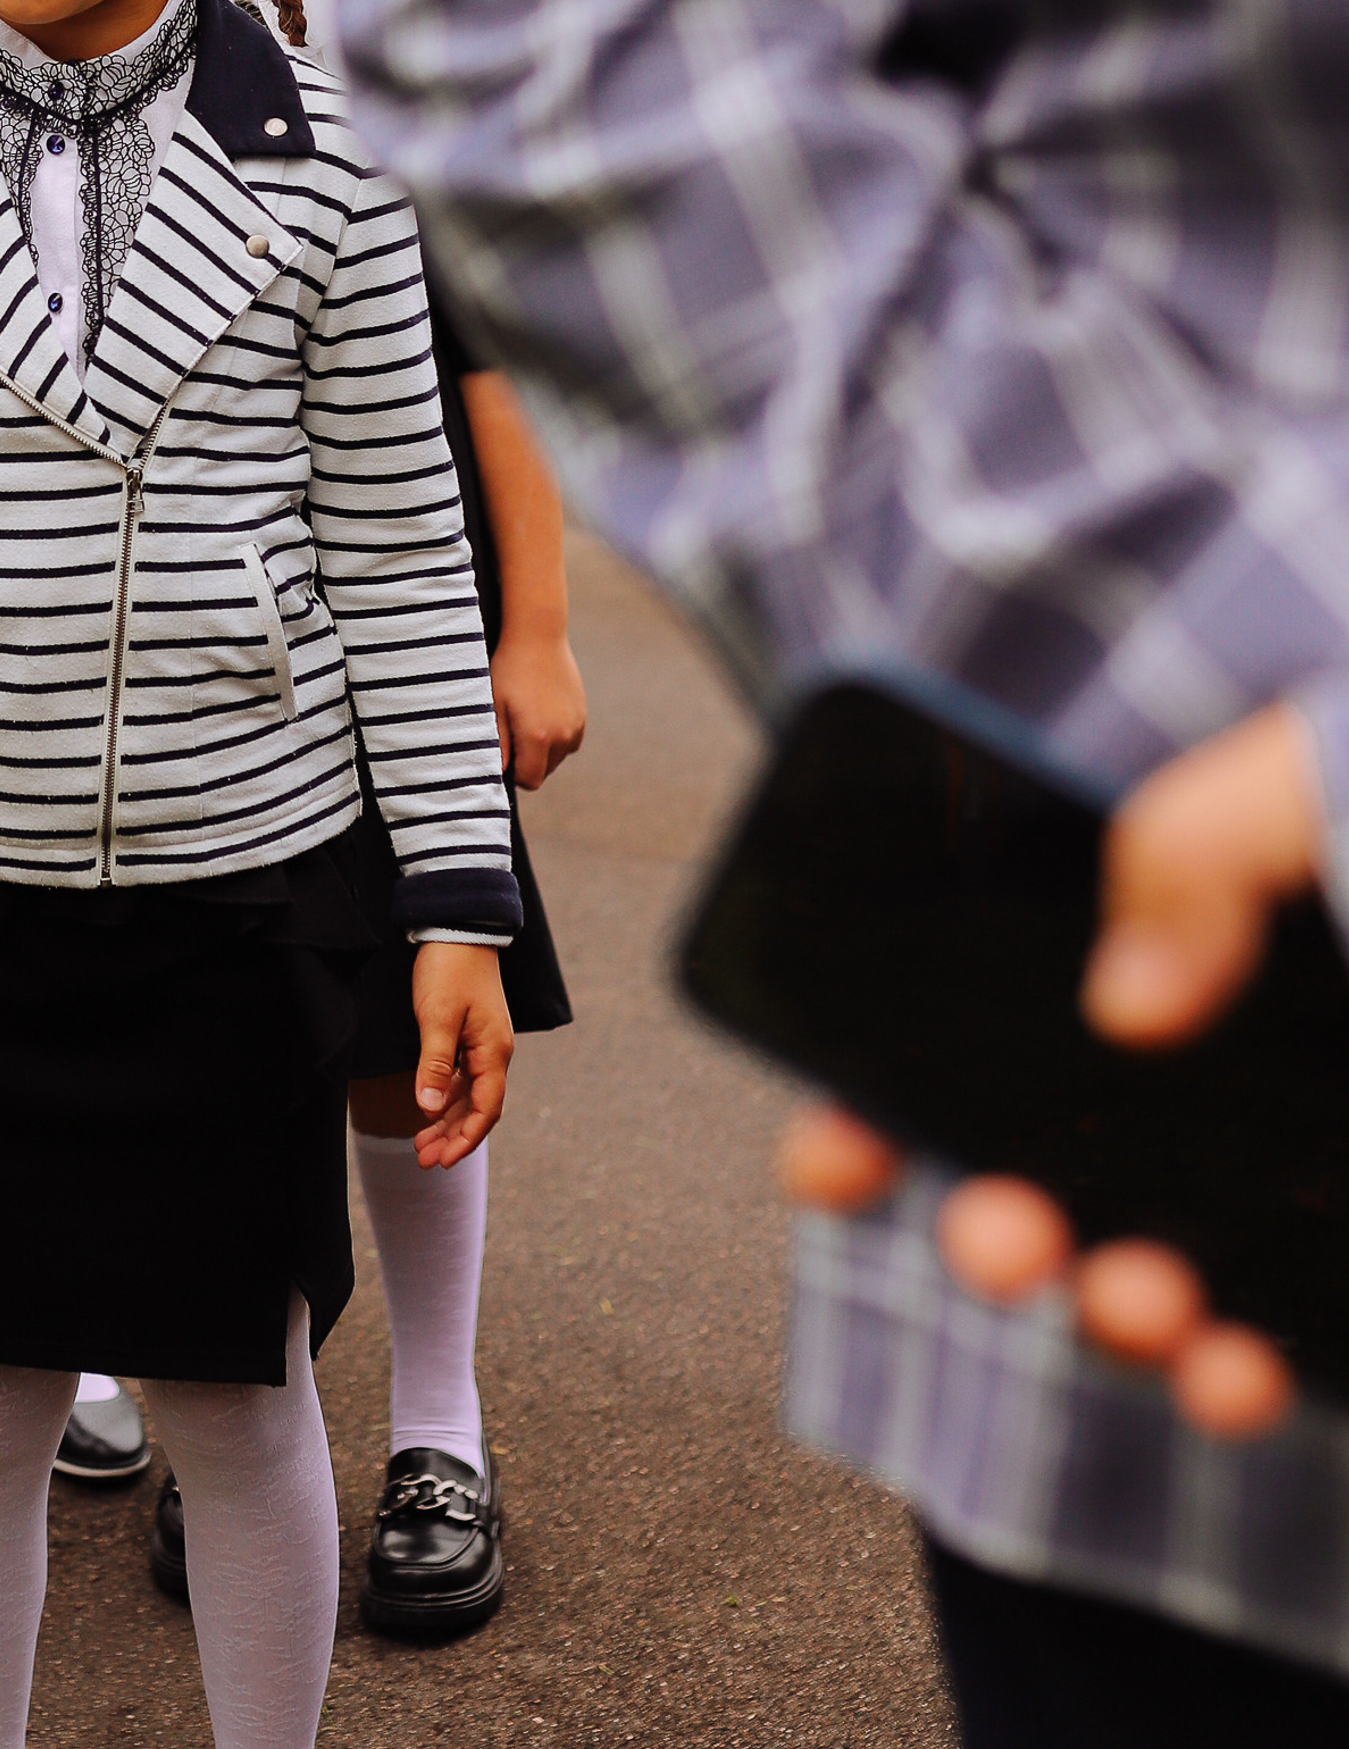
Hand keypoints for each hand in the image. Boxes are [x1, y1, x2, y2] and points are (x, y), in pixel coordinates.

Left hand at [411, 941, 514, 1168]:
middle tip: (424, 1160)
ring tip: (421, 1144)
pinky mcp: (470, 1034)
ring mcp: (482, 1044)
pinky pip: (461, 1076)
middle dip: (453, 1137)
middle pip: (477, 1107)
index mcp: (494, 1052)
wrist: (457, 928)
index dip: (466, 1138)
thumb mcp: (438, 1017)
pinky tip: (428, 1109)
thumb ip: (435, 1065)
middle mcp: (493, 1053)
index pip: (486, 1109)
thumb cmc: (449, 969)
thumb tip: (428, 1109)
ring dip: (446, 1120)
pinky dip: (445, 1096)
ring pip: (467, 1094)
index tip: (444, 1161)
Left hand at [490, 623, 585, 787]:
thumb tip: (501, 773)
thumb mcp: (496, 707)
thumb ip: (499, 744)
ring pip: (558, 757)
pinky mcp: (582, 715)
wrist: (538, 636)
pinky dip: (556, 737)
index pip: (530, 781)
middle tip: (512, 731)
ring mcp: (576, 725)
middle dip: (528, 761)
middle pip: (545, 771)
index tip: (505, 752)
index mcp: (539, 737)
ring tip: (526, 718)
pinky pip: (569, 741)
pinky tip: (541, 713)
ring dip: (543, 750)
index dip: (514, 773)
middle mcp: (563, 736)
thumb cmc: (510, 670)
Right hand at [781, 704, 1325, 1437]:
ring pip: (1154, 1251)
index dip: (888, 1085)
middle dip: (991, 1216)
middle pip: (1052, 1143)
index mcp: (1184, 919)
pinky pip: (1285, 1324)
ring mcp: (1307, 1149)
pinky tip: (1240, 1371)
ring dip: (1110, 1301)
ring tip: (1135, 1307)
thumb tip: (1123, 1005)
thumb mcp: (1329, 764)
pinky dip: (1238, 1365)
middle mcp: (1222, 1040)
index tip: (835, 1155)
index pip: (990, 1003)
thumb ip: (1193, 841)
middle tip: (999, 1243)